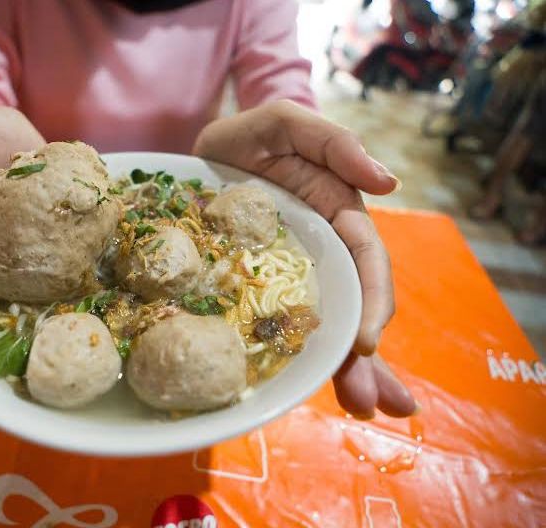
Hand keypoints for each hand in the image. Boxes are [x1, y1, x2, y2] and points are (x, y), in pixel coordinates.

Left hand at [193, 100, 416, 418]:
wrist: (209, 151)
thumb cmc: (251, 135)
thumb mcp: (286, 124)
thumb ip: (333, 143)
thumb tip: (386, 182)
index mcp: (336, 214)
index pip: (365, 261)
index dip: (371, 300)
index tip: (366, 342)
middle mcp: (323, 250)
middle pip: (354, 305)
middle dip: (366, 355)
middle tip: (369, 400)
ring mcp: (296, 272)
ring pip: (328, 324)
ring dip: (345, 369)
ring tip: (359, 405)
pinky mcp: (264, 285)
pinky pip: (283, 324)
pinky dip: (300, 357)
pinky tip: (304, 390)